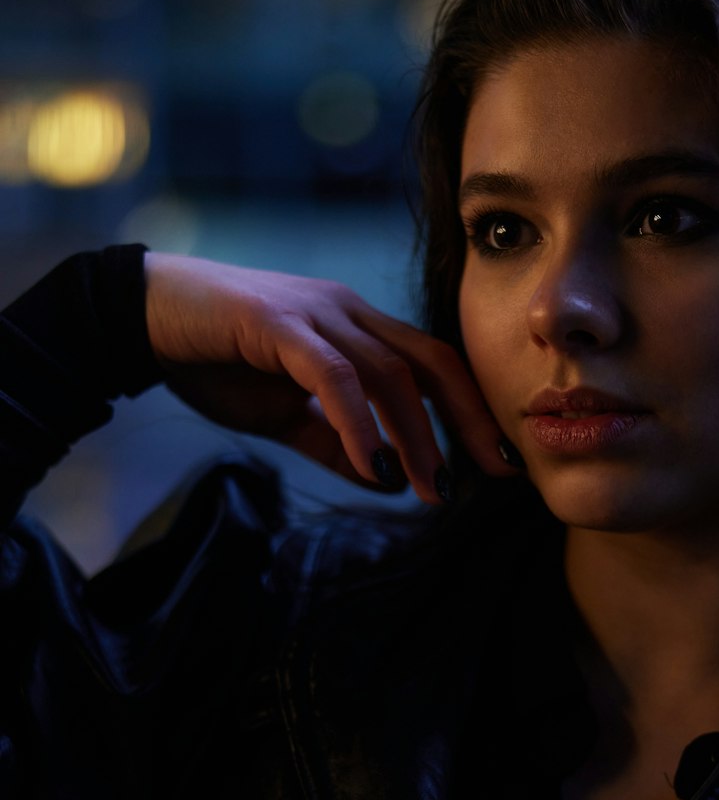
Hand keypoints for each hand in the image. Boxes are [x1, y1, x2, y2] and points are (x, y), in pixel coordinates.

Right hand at [144, 252, 513, 503]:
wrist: (140, 317)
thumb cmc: (215, 360)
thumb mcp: (282, 413)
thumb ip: (331, 441)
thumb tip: (379, 479)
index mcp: (356, 328)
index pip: (432, 366)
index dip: (469, 411)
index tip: (497, 461)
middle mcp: (347, 311)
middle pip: (430, 362)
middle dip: (468, 419)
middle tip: (496, 472)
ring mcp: (315, 312)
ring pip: (388, 373)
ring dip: (415, 435)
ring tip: (431, 488)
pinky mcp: (277, 322)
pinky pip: (333, 376)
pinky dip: (359, 423)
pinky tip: (373, 465)